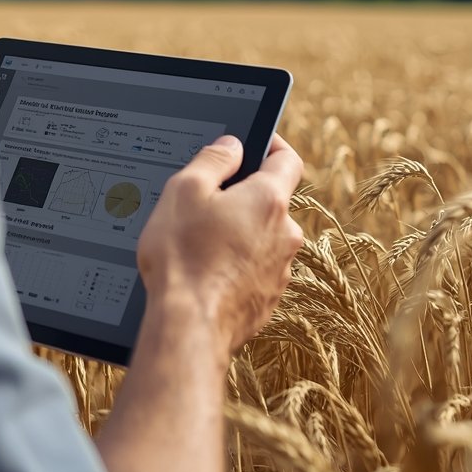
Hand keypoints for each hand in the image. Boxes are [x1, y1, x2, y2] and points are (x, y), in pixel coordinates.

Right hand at [137, 134, 303, 353]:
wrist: (188, 327)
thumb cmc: (183, 257)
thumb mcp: (184, 191)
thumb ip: (213, 159)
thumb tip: (232, 145)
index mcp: (268, 200)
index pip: (287, 159)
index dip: (271, 145)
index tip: (254, 144)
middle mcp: (285, 234)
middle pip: (270, 201)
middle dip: (243, 198)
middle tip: (206, 205)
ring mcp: (280, 270)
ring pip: (262, 238)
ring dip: (239, 235)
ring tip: (200, 245)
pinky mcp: (268, 298)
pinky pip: (255, 269)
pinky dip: (236, 266)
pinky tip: (207, 273)